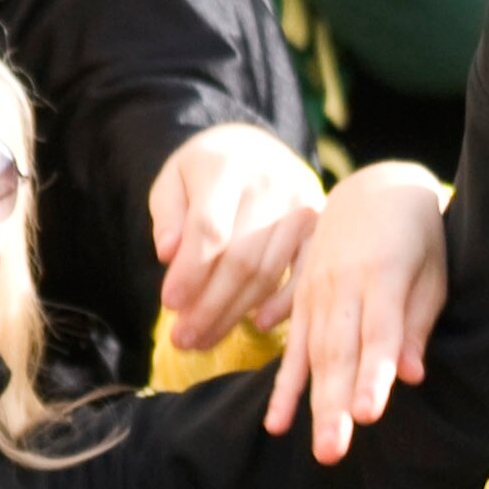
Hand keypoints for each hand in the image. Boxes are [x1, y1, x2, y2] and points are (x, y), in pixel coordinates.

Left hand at [150, 121, 324, 357]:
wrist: (257, 148)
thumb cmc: (208, 172)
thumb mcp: (174, 180)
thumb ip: (167, 215)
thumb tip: (168, 253)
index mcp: (228, 166)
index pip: (209, 228)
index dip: (189, 271)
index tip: (168, 305)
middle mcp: (271, 183)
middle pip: (240, 259)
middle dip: (208, 307)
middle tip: (182, 340)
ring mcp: (301, 205)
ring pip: (267, 273)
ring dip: (235, 314)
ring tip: (204, 340)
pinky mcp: (321, 225)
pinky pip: (304, 274)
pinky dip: (283, 304)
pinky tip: (257, 324)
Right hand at [264, 162, 449, 465]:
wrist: (375, 187)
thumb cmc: (416, 234)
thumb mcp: (430, 269)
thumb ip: (417, 322)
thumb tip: (410, 376)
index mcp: (381, 273)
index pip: (377, 334)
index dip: (371, 375)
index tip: (367, 413)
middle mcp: (342, 284)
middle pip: (338, 353)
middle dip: (336, 405)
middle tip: (334, 452)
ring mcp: (316, 293)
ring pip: (313, 357)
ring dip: (314, 407)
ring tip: (322, 450)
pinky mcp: (302, 301)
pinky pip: (291, 350)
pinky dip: (284, 388)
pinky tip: (277, 425)